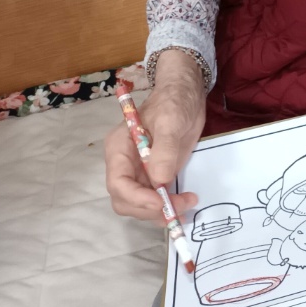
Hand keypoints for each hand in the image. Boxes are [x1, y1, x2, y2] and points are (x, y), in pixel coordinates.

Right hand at [103, 50, 205, 220]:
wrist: (187, 94)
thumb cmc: (175, 101)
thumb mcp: (172, 120)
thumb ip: (164, 149)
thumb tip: (159, 180)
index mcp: (119, 148)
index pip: (118, 183)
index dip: (137, 198)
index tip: (161, 203)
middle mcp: (124, 164)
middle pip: (126, 200)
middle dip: (150, 209)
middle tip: (179, 207)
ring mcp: (139, 171)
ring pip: (139, 204)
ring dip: (160, 212)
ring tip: (187, 203)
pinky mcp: (154, 175)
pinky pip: (154, 199)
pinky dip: (167, 207)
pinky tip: (184, 203)